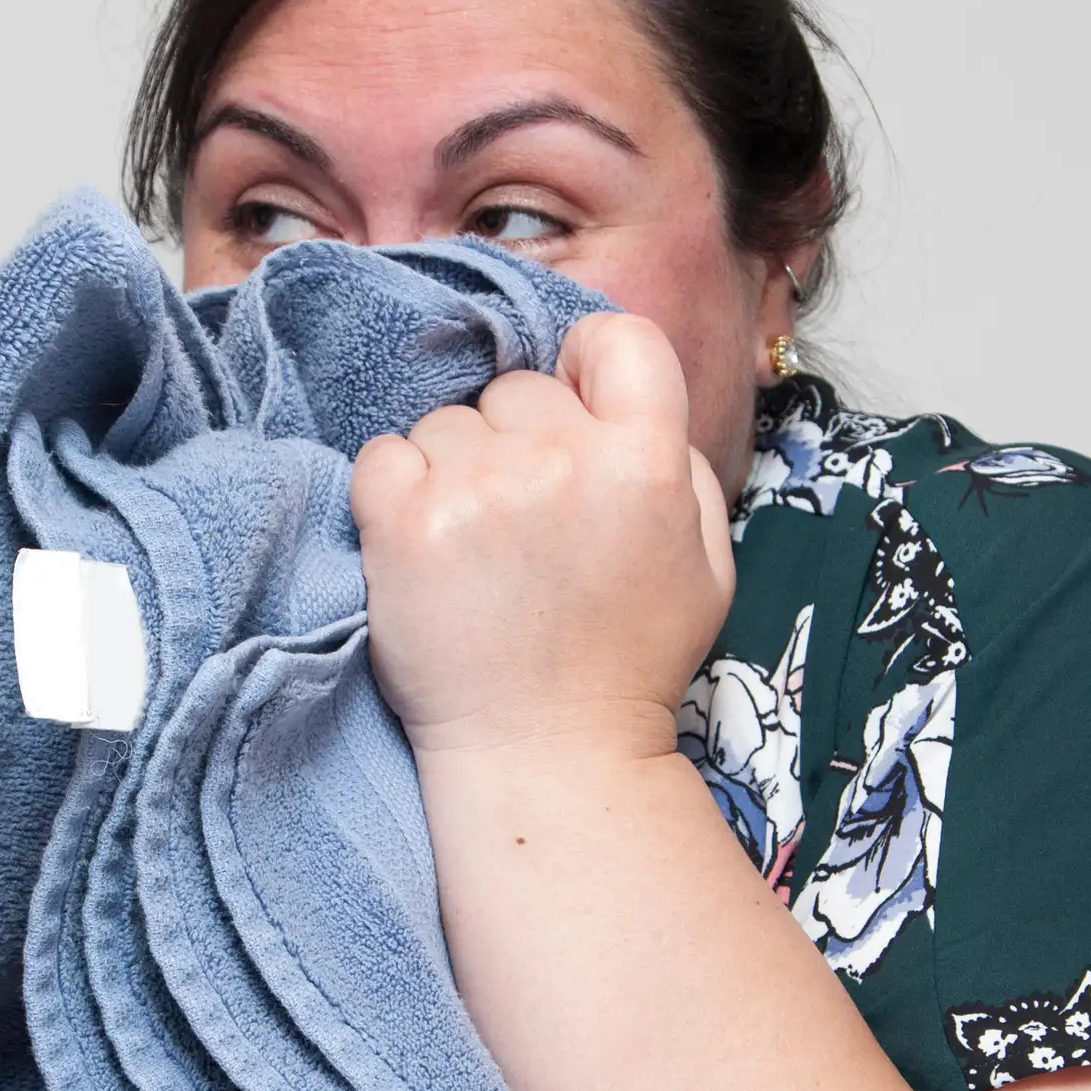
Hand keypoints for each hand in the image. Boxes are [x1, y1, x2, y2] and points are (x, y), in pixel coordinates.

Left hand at [351, 312, 733, 762]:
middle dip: (516, 441)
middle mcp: (565, 462)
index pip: (618, 336)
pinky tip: (426, 551)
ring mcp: (480, 490)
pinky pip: (384, 457)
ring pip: (446, 425)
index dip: (588, 362)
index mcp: (649, 463)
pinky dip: (394, 495)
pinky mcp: (406, 525)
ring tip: (475, 552)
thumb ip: (679, 467)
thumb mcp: (706, 564)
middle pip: (517, 390)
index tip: (573, 405)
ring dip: (452, 473)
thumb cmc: (627, 662)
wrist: (548, 754)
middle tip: (522, 524)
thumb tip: (619, 399)